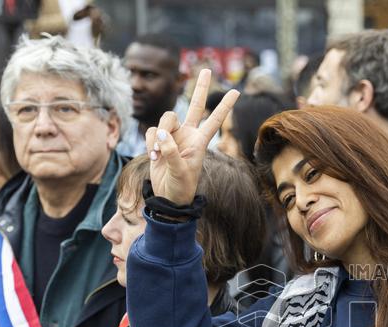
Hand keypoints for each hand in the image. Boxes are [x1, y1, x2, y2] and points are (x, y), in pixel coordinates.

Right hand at [146, 69, 239, 205]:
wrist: (168, 196)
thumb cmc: (181, 187)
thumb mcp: (180, 172)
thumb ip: (172, 152)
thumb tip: (162, 135)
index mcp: (200, 141)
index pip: (215, 119)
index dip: (225, 105)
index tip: (237, 91)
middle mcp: (189, 134)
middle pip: (195, 105)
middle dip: (201, 87)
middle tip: (207, 69)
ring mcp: (174, 136)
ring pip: (166, 119)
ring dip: (159, 134)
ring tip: (157, 154)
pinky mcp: (159, 140)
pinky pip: (153, 131)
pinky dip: (150, 142)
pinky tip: (152, 156)